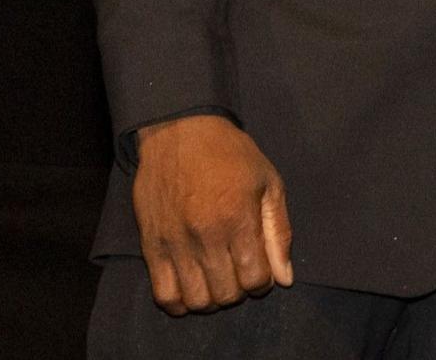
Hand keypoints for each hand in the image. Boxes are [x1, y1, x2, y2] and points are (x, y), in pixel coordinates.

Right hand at [130, 114, 293, 314]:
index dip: (264, 282)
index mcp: (238, 220)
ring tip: (217, 280)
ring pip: (196, 300)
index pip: (255, 279)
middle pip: (227, 294)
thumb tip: (285, 278)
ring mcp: (175, 244)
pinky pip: (163, 294)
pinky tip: (191, 290)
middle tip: (240, 272)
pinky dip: (179, 302)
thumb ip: (279, 232)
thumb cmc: (231, 155)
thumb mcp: (269, 184)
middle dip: (240, 290)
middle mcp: (205, 237)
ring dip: (212, 299)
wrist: (180, 132)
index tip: (262, 271)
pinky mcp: (150, 246)